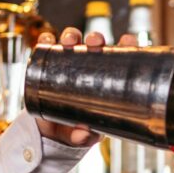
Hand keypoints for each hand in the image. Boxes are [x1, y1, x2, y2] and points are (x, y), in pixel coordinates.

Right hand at [32, 27, 139, 146]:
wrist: (50, 133)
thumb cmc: (76, 130)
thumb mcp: (82, 136)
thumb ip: (84, 137)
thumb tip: (82, 134)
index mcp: (105, 79)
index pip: (119, 57)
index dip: (126, 45)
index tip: (128, 40)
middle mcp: (88, 66)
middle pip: (94, 44)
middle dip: (95, 37)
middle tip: (94, 42)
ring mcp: (68, 63)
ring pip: (71, 41)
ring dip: (71, 35)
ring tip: (69, 41)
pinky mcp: (47, 65)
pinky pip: (46, 48)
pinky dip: (46, 40)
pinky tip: (46, 40)